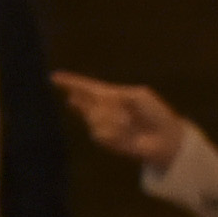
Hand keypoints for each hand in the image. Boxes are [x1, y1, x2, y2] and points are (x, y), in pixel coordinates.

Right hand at [53, 73, 186, 167]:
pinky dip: (113, 130)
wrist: (164, 138)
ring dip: (112, 118)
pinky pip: (99, 130)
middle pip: (85, 101)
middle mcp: (103, 108)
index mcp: (112, 94)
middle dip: (95, 104)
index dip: (71, 82)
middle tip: (119, 112)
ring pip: (93, 117)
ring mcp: (102, 124)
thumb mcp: (137, 96)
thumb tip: (96, 101)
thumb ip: (114, 95)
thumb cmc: (155, 113)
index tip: (53, 77)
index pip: (87, 87)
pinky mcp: (104, 139)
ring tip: (129, 123)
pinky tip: (126, 133)